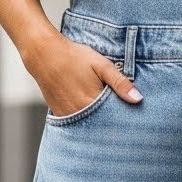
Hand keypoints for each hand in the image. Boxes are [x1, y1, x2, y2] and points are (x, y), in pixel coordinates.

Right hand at [22, 28, 141, 116]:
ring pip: (88, 127)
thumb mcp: (101, 65)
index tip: (131, 119)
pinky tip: (90, 114)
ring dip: (97, 123)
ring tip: (103, 115)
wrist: (44, 54)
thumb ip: (120, 83)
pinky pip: (76, 124)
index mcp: (92, 102)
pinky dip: (85, 122)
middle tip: (121, 121)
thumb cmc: (74, 57)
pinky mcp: (59, 115)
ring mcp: (68, 116)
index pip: (115, 119)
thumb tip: (138, 99)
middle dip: (112, 124)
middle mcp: (79, 113)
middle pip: (102, 126)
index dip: (124, 119)